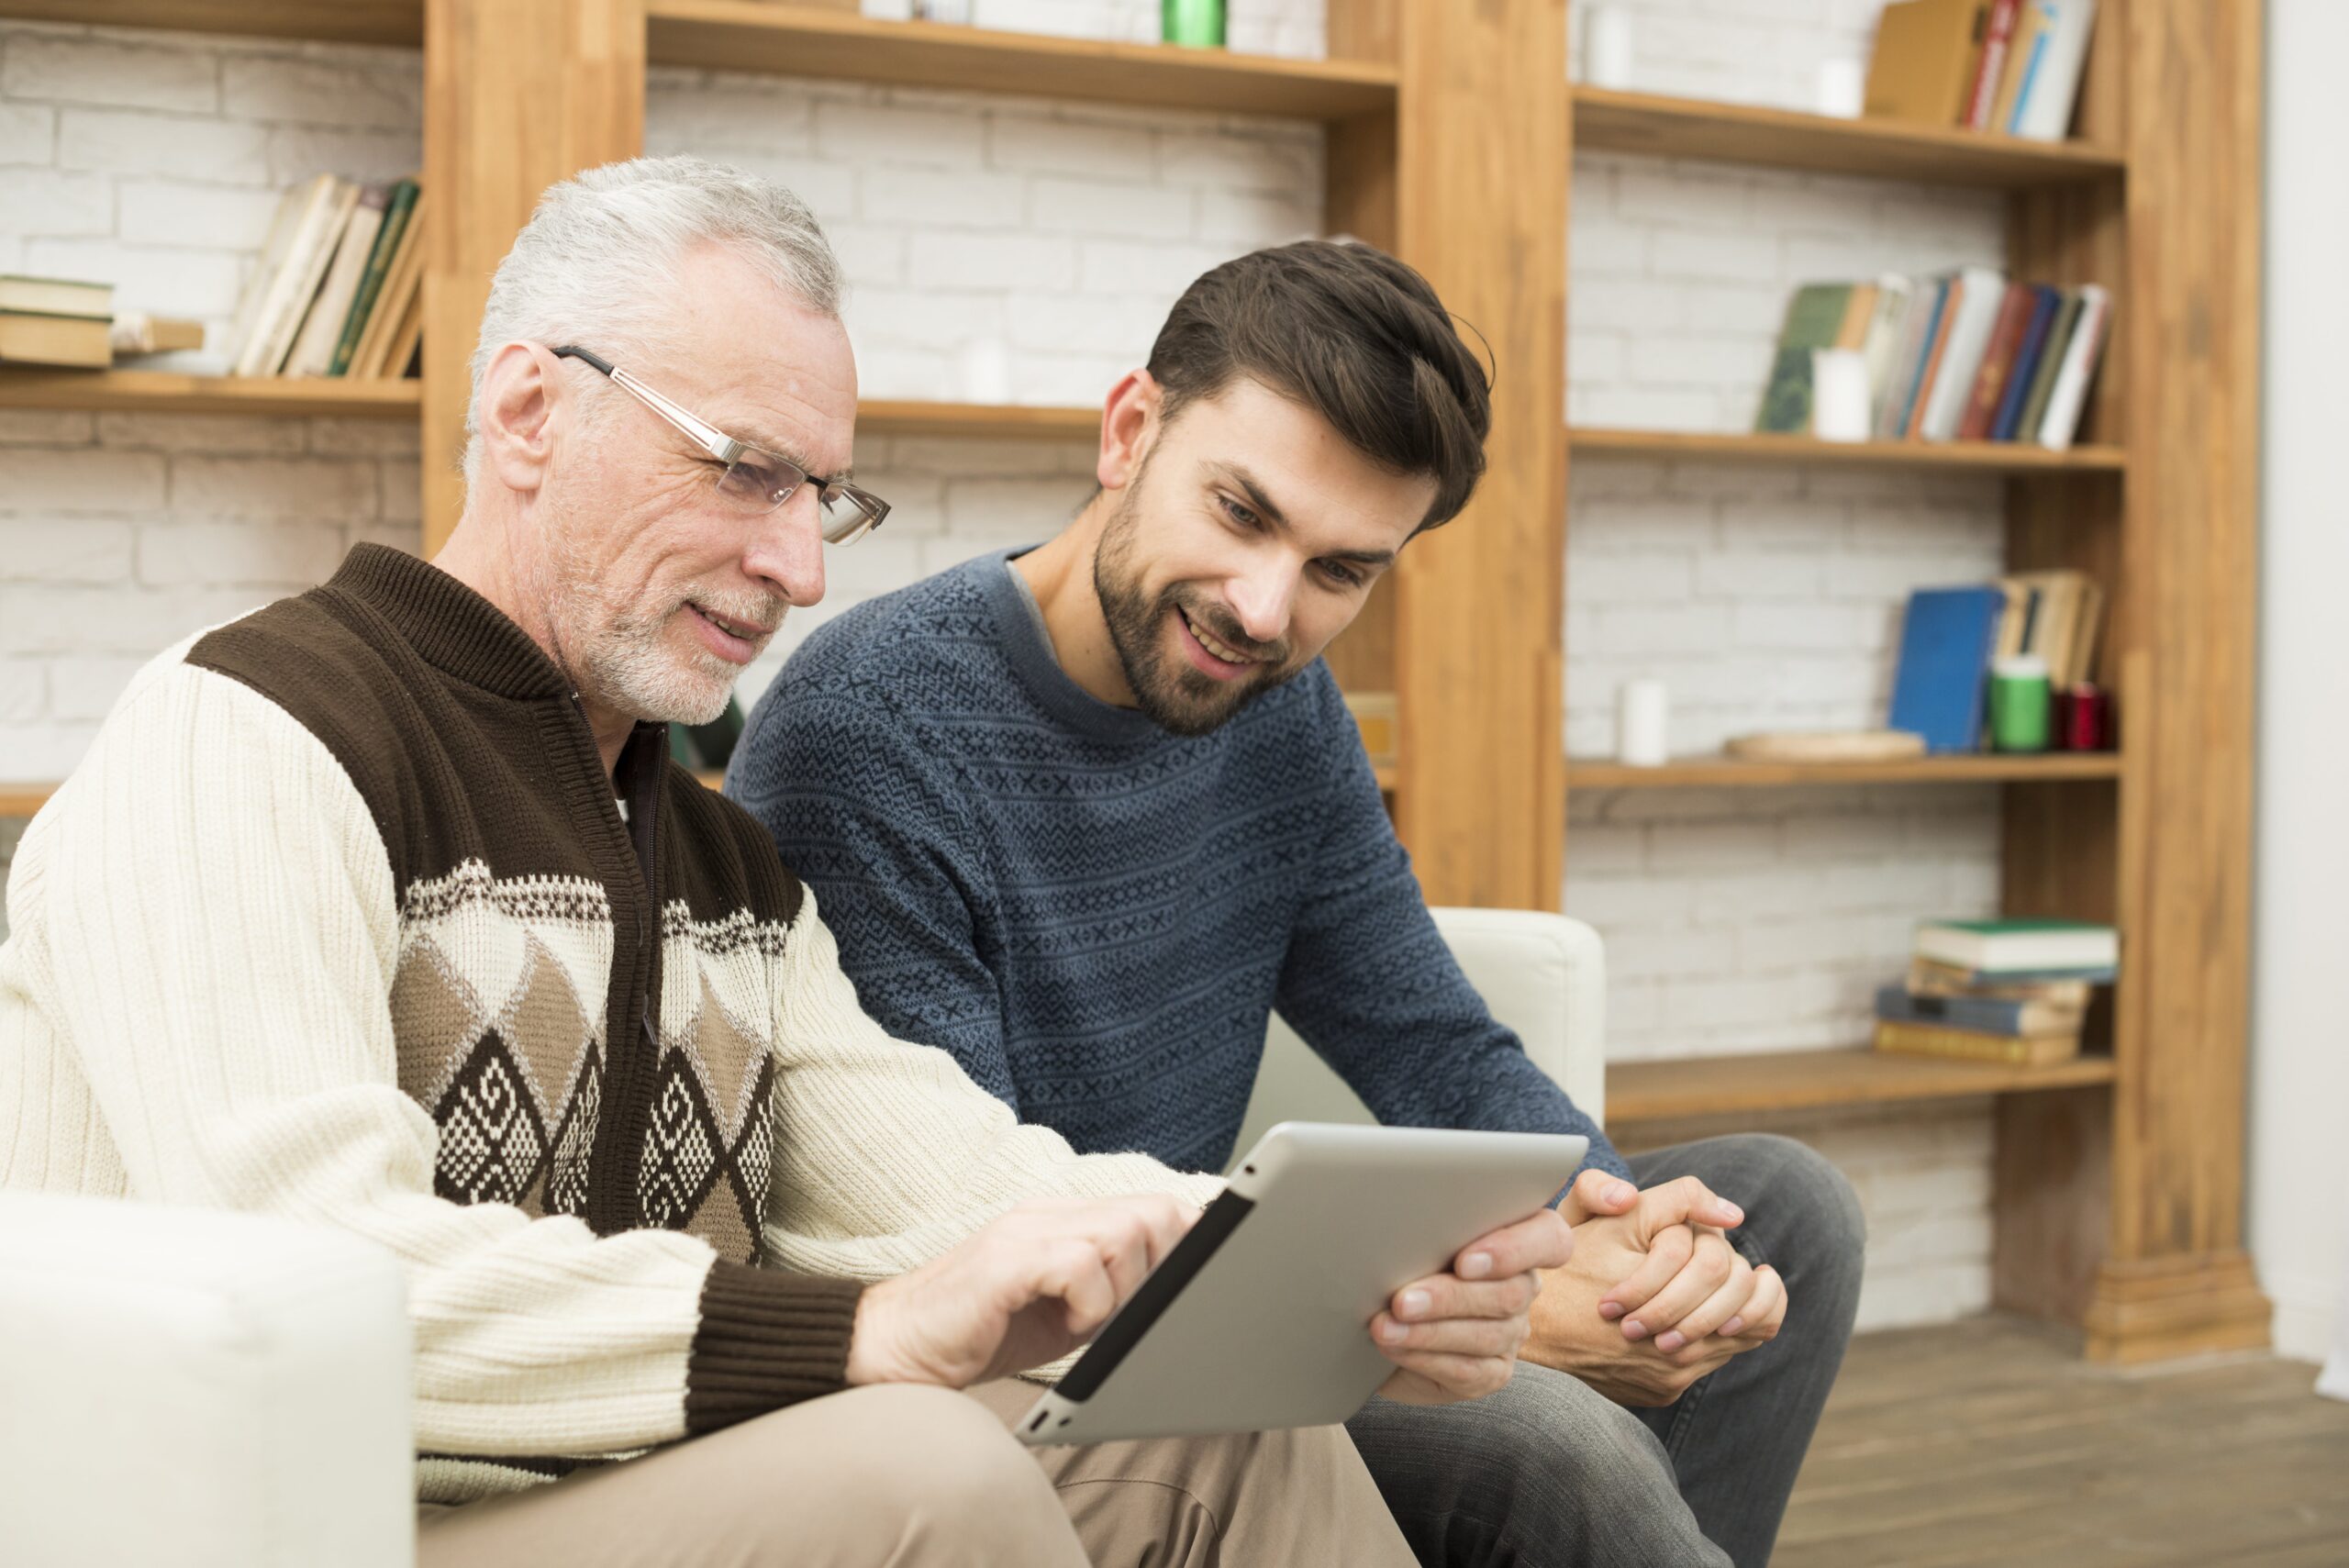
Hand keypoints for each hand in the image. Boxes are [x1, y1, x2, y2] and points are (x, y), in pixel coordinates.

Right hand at [844, 1195, 1195, 1388]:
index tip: (1200, 1276)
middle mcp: (1046, 1213)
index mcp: (1062, 1219)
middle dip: (1161, 1268)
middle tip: (1126, 1310)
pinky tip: (1063, 1325)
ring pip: (1124, 1234)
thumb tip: (1176, 1290)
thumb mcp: (1061, 1312)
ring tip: (1086, 1319)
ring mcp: (1024, 1230)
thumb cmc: (977, 1335)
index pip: (1151, 1205)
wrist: (891, 1350)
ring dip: (1123, 1290)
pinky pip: (1081, 1265)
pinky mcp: (1005, 1261)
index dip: (1186, 1239)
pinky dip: (1089, 1306)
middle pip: (1151, 1212)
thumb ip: (1109, 1290)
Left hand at [1372, 1206, 1573, 1405]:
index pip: (1550, 1240)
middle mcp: (1524, 1286)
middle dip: (1450, 1298)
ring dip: (1429, 1332)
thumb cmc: (1405, 1263)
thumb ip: (1432, 1233)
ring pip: (1487, 1335)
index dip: (1515, 1250)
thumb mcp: (1420, 1239)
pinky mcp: (1494, 1372)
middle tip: (1402, 1301)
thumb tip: (1403, 1232)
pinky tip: (1395, 1346)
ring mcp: (1513, 1332)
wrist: (1382, 1320)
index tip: (1464, 1262)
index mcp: (1520, 1238)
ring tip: (1385, 1327)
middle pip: (1509, 1293)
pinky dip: (1426, 1357)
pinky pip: (1469, 1370)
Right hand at [1520, 1172, 1787, 1407]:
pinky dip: (1700, 1337)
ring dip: (1722, 1314)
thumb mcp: (1619, 1218)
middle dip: (1735, 1290)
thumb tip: (1733, 1215)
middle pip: (1743, 1319)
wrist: (1526, 1329)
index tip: (1733, 1256)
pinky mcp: (1660, 1391)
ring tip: (1708, 1292)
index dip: (1737, 1267)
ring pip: (1731, 1345)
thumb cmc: (1569, 1267)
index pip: (1736, 1283)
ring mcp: (1670, 1378)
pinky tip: (1677, 1314)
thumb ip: (1679, 1199)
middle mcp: (1679, 1354)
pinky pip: (1703, 1364)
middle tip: (1725, 1272)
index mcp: (1676, 1304)